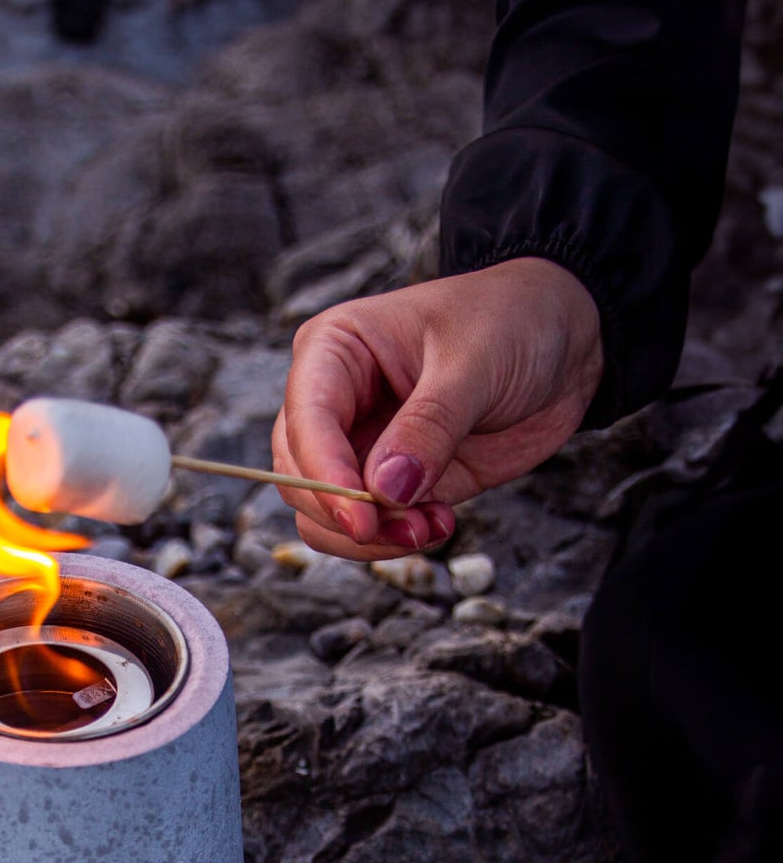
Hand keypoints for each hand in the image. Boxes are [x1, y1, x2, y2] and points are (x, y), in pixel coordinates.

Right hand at [272, 257, 604, 559]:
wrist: (563, 341)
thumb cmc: (511, 322)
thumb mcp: (475, 362)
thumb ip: (429, 426)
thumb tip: (384, 490)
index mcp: (333, 351)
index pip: (304, 422)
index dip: (324, 475)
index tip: (362, 517)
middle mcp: (333, 402)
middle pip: (298, 477)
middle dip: (347, 514)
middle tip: (409, 529)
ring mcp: (358, 446)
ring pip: (323, 514)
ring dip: (371, 538)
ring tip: (430, 528)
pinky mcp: (390, 483)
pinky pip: (368, 529)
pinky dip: (395, 540)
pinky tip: (440, 523)